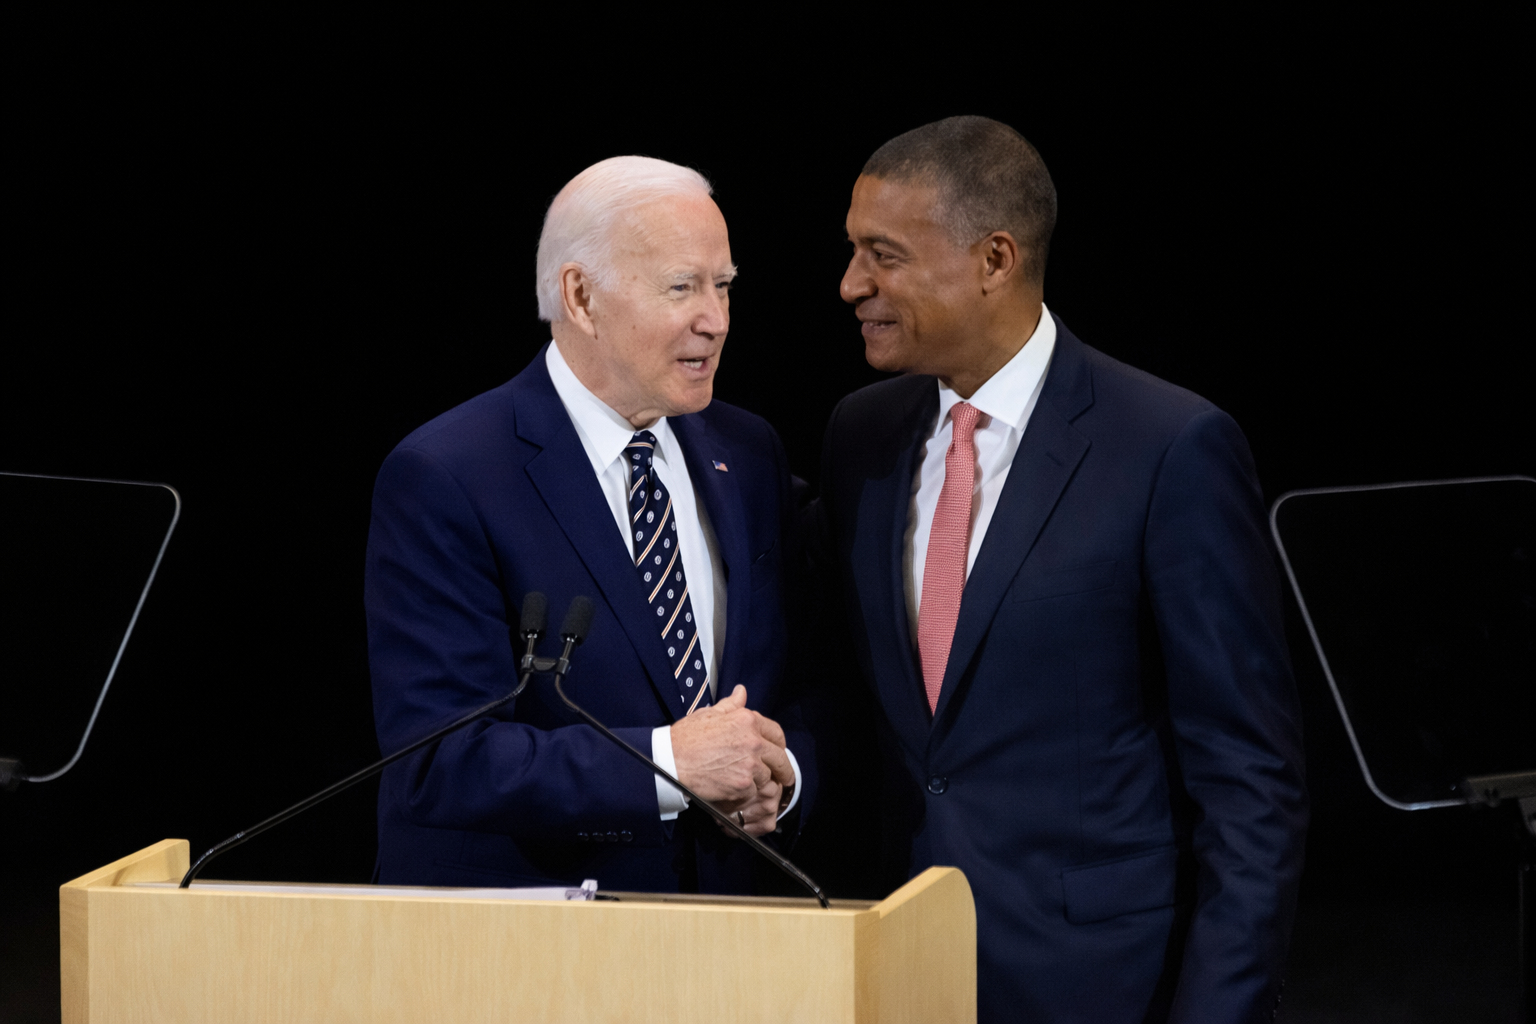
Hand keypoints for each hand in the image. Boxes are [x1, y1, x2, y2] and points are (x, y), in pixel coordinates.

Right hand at [671, 686, 793, 830]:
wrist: (670, 761)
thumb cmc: (686, 737)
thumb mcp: (709, 713)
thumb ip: (731, 704)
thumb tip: (742, 692)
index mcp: (747, 720)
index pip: (777, 733)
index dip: (780, 745)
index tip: (779, 752)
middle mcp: (753, 741)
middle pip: (780, 759)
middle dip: (784, 771)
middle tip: (784, 778)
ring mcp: (749, 765)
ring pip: (767, 778)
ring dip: (760, 782)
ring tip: (750, 784)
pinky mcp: (742, 785)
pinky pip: (753, 792)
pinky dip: (746, 794)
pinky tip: (736, 791)